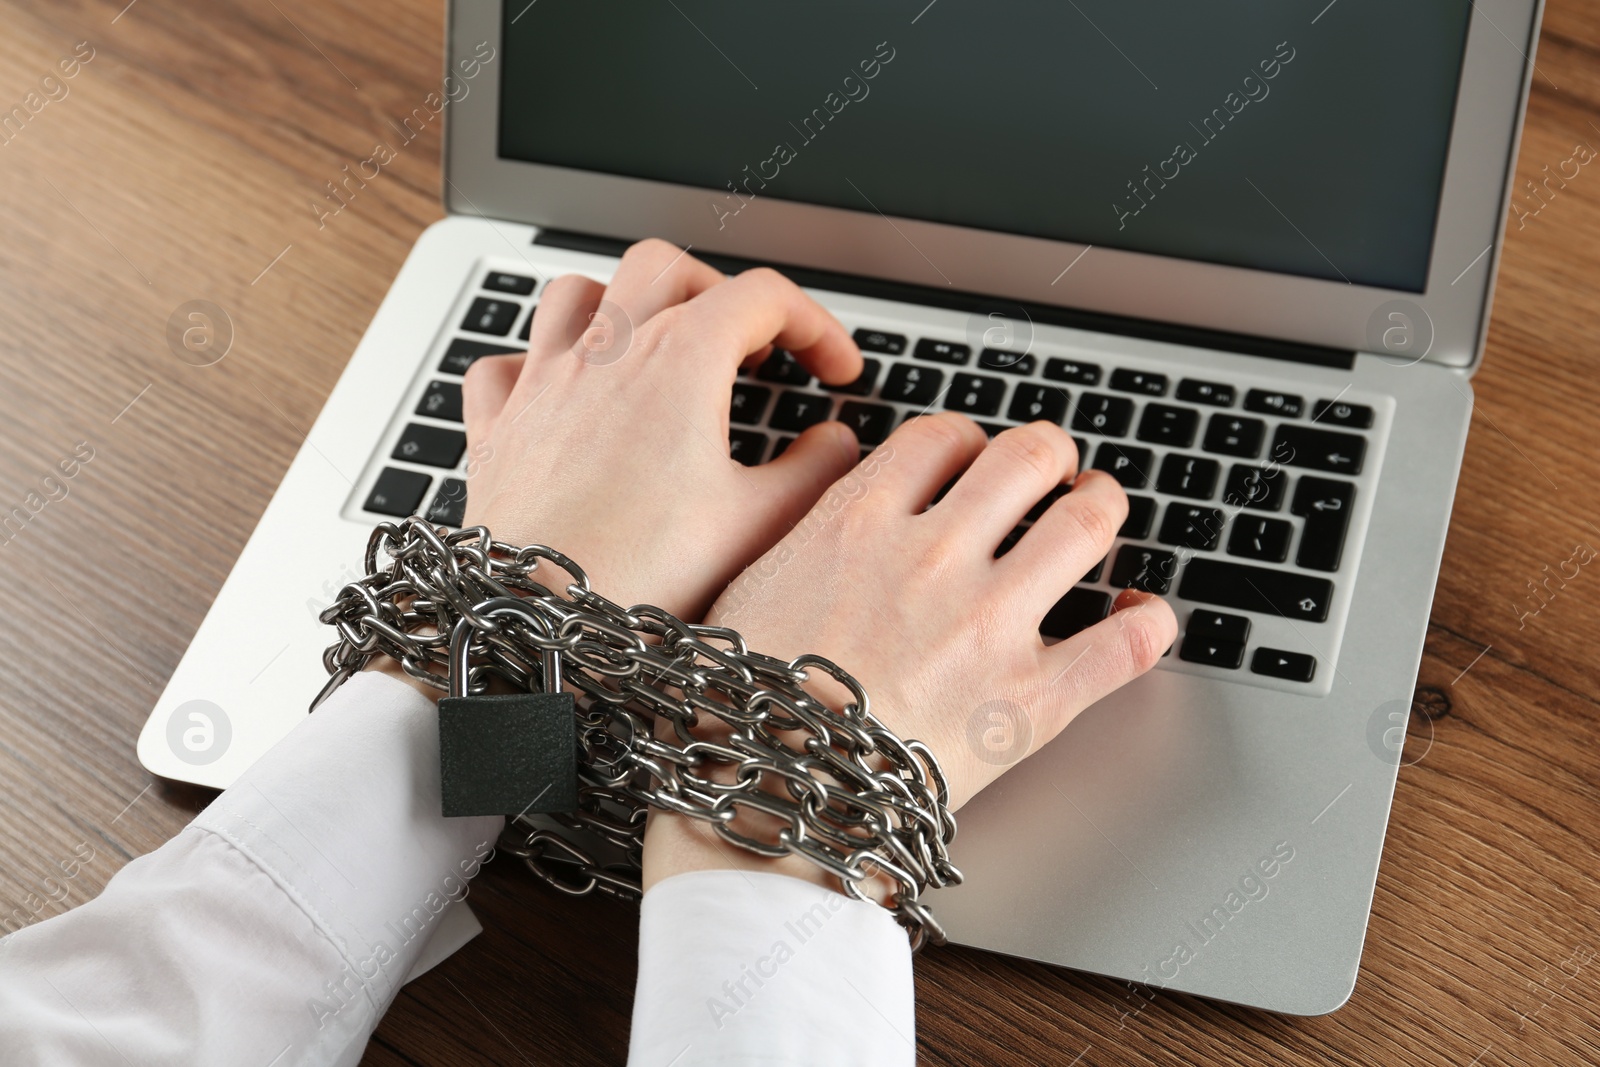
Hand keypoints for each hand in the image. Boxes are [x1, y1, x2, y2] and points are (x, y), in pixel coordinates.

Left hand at [458, 240, 863, 619]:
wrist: (538, 618)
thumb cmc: (640, 571)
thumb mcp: (757, 522)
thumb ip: (813, 471)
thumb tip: (836, 442)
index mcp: (679, 359)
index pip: (763, 298)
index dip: (816, 326)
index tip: (836, 371)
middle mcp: (607, 352)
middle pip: (668, 267)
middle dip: (720, 292)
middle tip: (753, 348)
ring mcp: (544, 383)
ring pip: (577, 292)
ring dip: (625, 304)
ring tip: (659, 349)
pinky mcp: (499, 428)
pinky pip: (505, 363)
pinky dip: (537, 363)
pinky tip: (563, 394)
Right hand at [643, 414, 1176, 887]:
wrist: (769, 795)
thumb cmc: (742, 706)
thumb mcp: (748, 582)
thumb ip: (801, 527)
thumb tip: (825, 493)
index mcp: (861, 521)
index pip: (942, 437)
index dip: (968, 441)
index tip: (972, 458)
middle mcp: (936, 554)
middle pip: (1026, 458)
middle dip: (1048, 457)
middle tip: (1053, 473)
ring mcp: (992, 621)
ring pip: (1086, 525)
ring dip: (1102, 509)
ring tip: (1100, 513)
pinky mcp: (1035, 698)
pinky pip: (1126, 642)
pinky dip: (1148, 622)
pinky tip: (1143, 615)